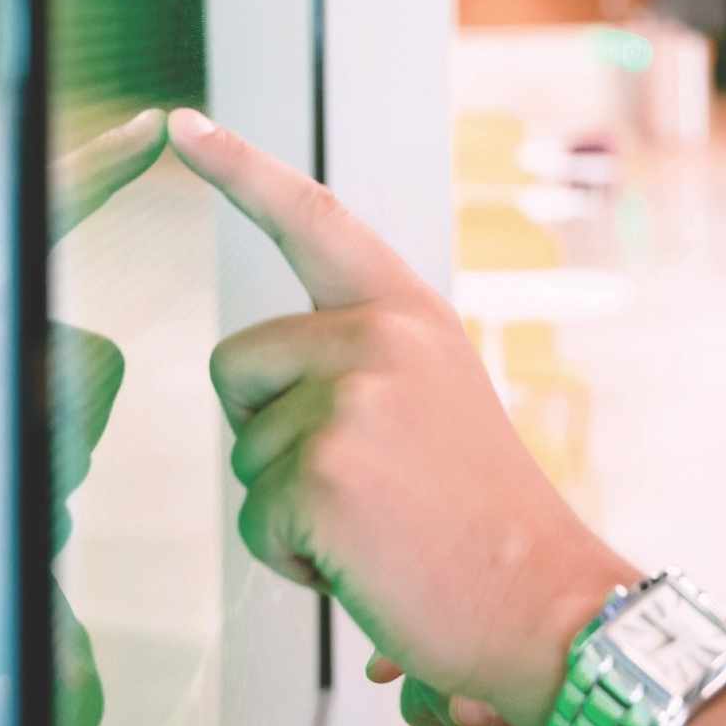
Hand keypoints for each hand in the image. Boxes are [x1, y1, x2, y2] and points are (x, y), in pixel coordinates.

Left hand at [169, 107, 637, 725]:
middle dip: (266, 430)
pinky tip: (366, 562)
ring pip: (243, 452)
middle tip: (357, 483)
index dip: (239, 169)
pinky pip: (254, 521)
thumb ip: (362, 364)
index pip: (312, 219)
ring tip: (375, 525)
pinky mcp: (322, 474)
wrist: (543, 599)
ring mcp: (350, 400)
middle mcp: (379, 337)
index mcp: (409, 313)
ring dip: (286, 505)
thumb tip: (274, 390)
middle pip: (236, 365)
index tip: (182, 126)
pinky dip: (295, 560)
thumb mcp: (437, 398)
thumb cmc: (482, 519)